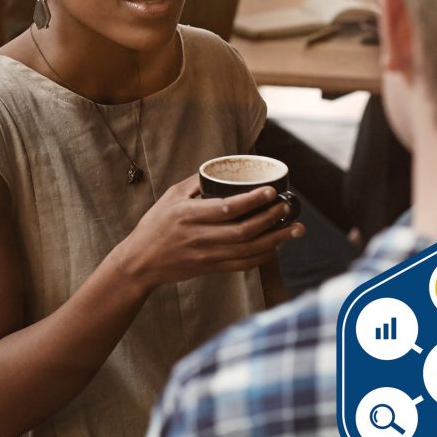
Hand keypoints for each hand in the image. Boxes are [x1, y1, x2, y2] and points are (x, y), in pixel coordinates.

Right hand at [115, 175, 303, 290]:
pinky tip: (277, 246)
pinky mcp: (211, 268)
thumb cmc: (155, 225)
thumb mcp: (170, 197)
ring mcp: (207, 255)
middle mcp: (199, 237)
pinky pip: (243, 264)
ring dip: (275, 240)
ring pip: (248, 250)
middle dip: (270, 219)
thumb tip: (219, 168)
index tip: (271, 191)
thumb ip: (194, 183)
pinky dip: (263, 256)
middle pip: (242, 231)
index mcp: (189, 216)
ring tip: (295, 228)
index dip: (251, 200)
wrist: (141, 262)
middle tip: (288, 207)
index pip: (226, 208)